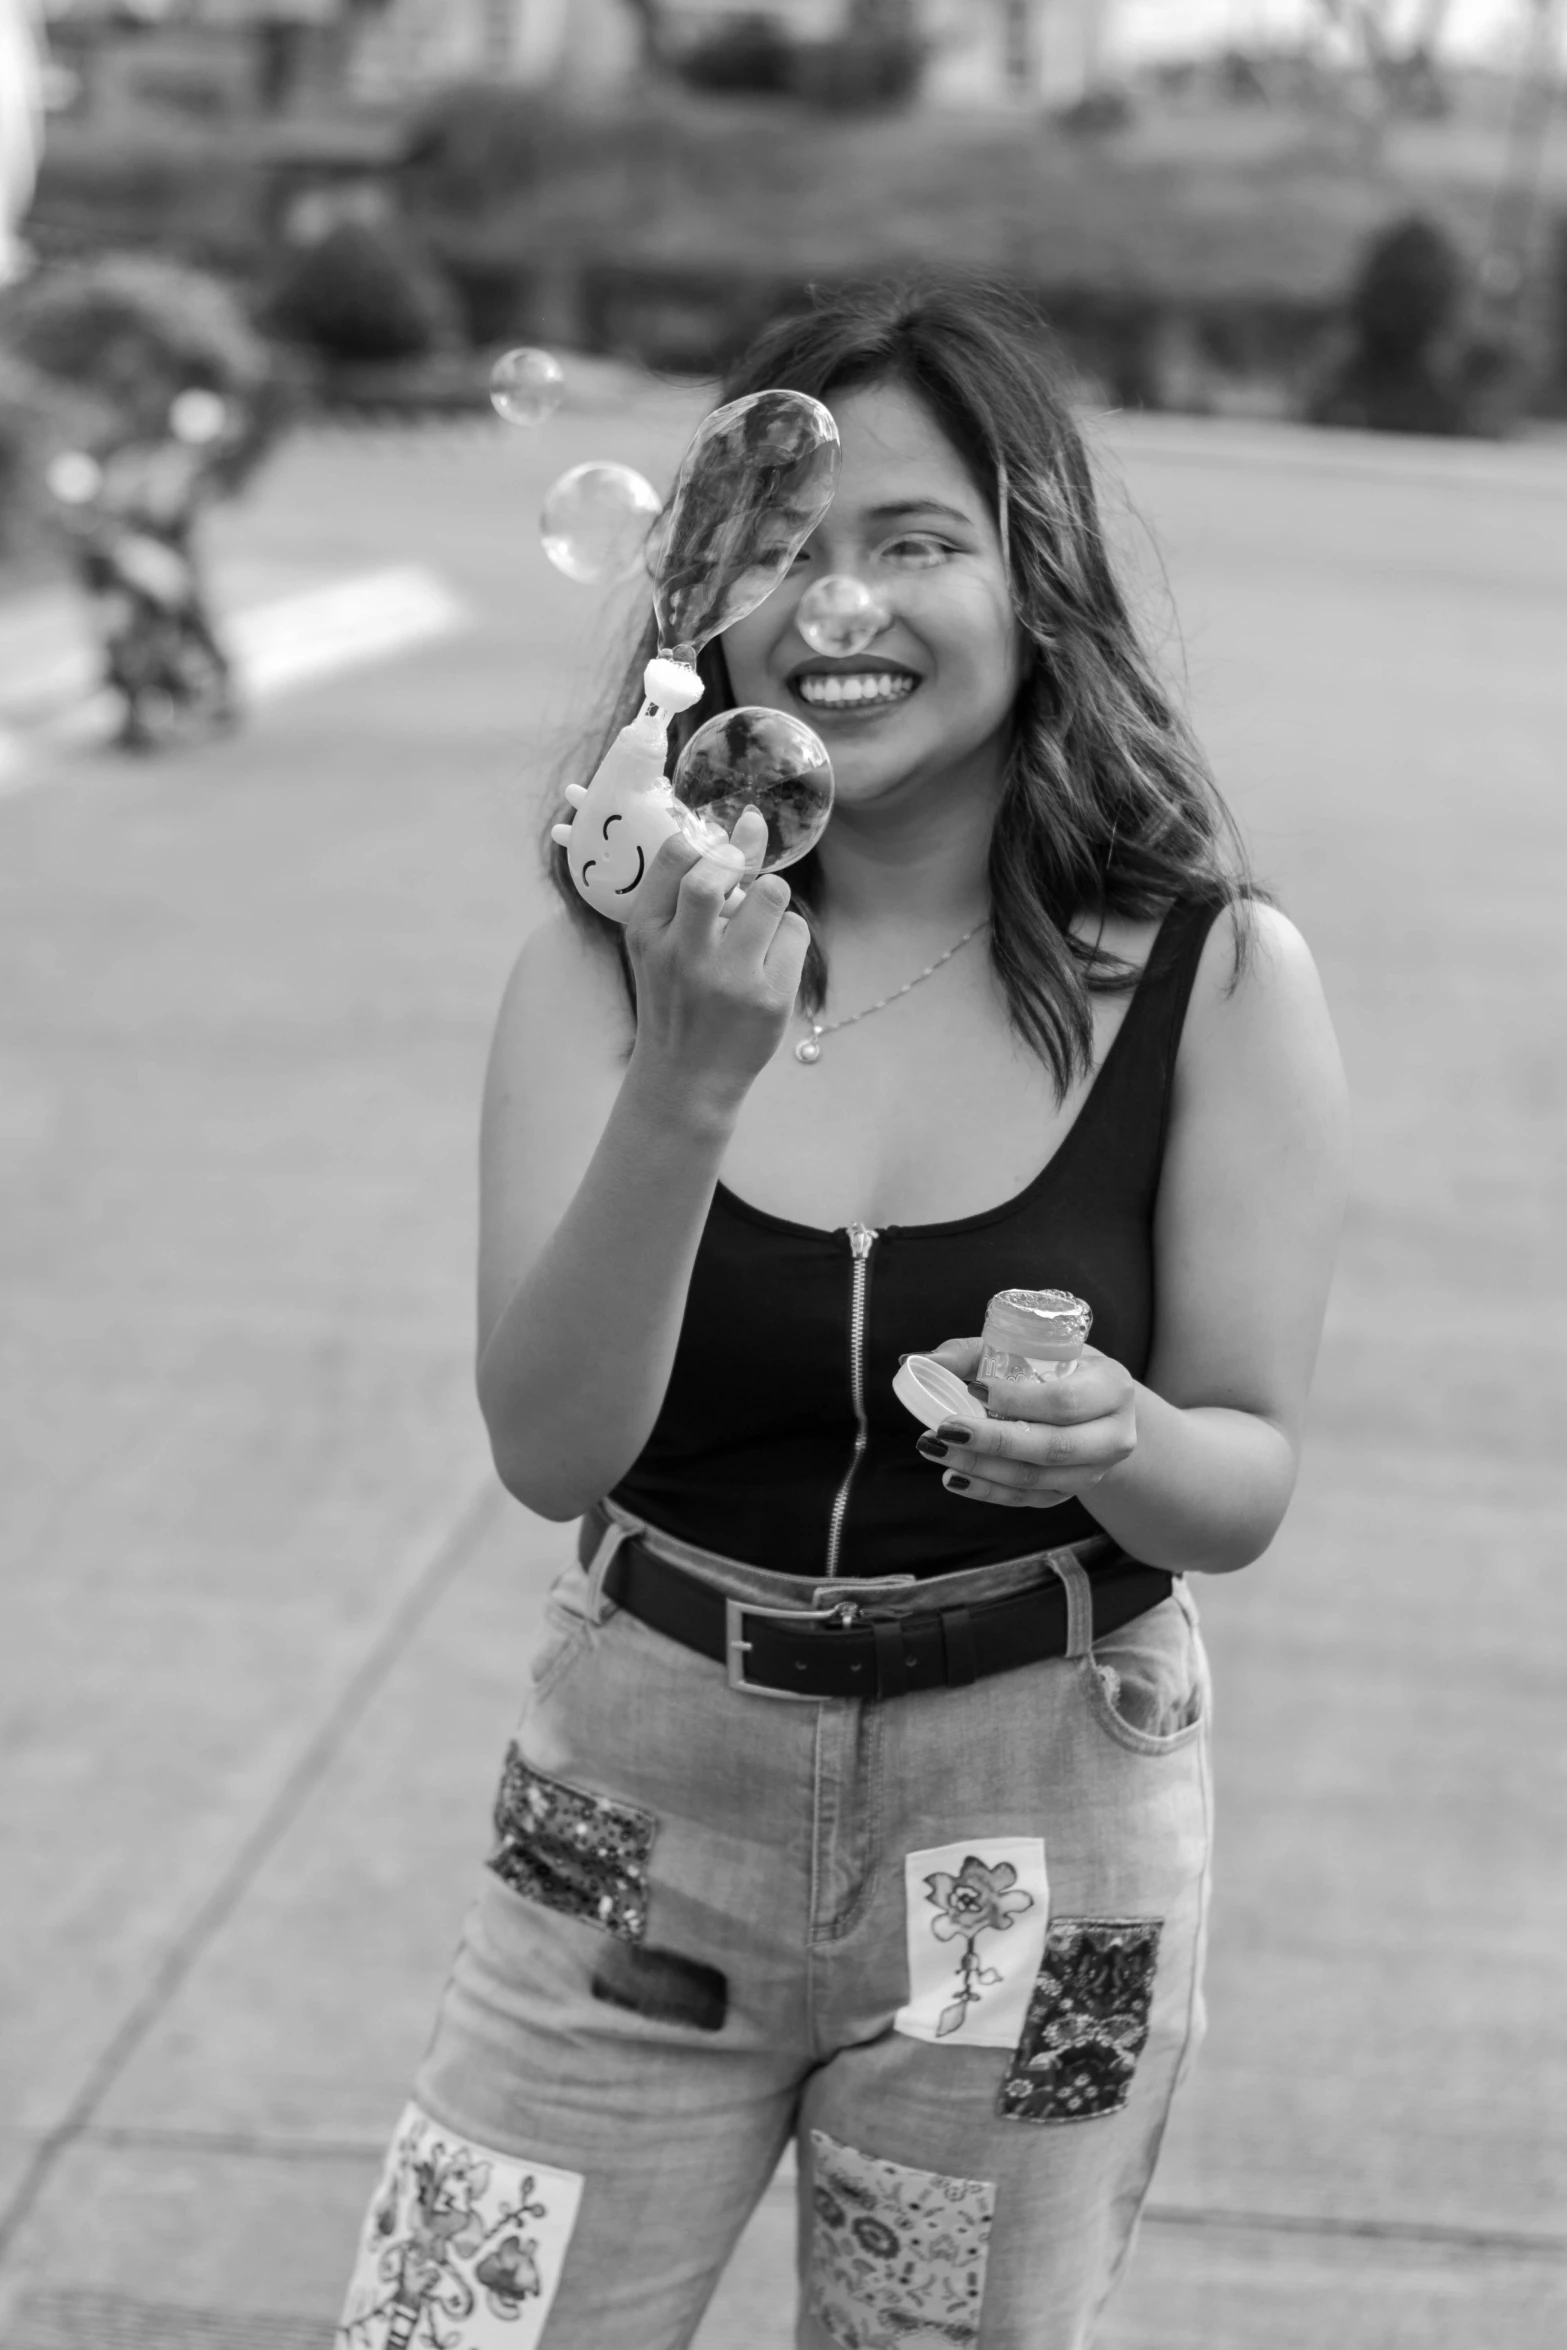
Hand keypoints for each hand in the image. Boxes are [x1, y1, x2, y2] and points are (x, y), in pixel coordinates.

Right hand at [623, 812, 808, 1113]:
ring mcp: (729, 979)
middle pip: (712, 877)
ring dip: (770, 895)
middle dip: (736, 860)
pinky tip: (771, 958)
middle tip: (742, 869)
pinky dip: (788, 934)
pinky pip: (795, 932)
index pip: (673, 856)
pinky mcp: (769, 999)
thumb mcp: (660, 948)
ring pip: (769, 895)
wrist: (686, 1077)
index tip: (718, 844)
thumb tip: (749, 824)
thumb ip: (688, 893)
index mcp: (648, 934)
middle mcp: (683, 955)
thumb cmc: (677, 999)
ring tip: (760, 919)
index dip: (704, 839)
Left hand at [913, 1339, 1136, 1508]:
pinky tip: (954, 1477)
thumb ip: (976, 1352)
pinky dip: (988, 1490)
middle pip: (1052, 1446)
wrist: (1100, 1409)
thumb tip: (916, 1361)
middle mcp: (1114, 1434)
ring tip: (936, 1449)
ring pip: (1037, 1478)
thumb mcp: (1035, 1349)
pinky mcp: (1071, 1493)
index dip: (1018, 1400)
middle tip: (943, 1429)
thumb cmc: (1060, 1368)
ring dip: (981, 1468)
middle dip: (992, 1441)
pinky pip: (1028, 1499)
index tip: (974, 1390)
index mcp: (1112, 1386)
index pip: (1065, 1400)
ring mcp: (1095, 1471)